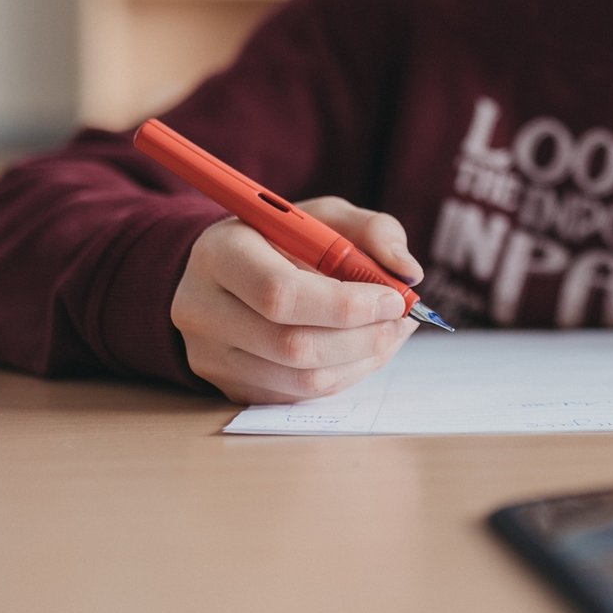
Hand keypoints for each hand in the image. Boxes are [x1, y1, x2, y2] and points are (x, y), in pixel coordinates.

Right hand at [173, 197, 423, 403]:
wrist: (224, 272)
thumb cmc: (281, 239)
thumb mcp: (323, 216)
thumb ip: (372, 231)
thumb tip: (409, 272)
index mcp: (220, 254)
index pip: (281, 295)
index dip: (346, 305)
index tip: (393, 298)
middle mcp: (202, 309)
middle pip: (293, 346)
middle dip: (363, 338)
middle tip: (400, 320)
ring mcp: (211, 357)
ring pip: (302, 379)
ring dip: (362, 360)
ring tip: (389, 333)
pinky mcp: (228, 387)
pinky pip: (299, 395)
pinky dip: (344, 376)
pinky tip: (362, 349)